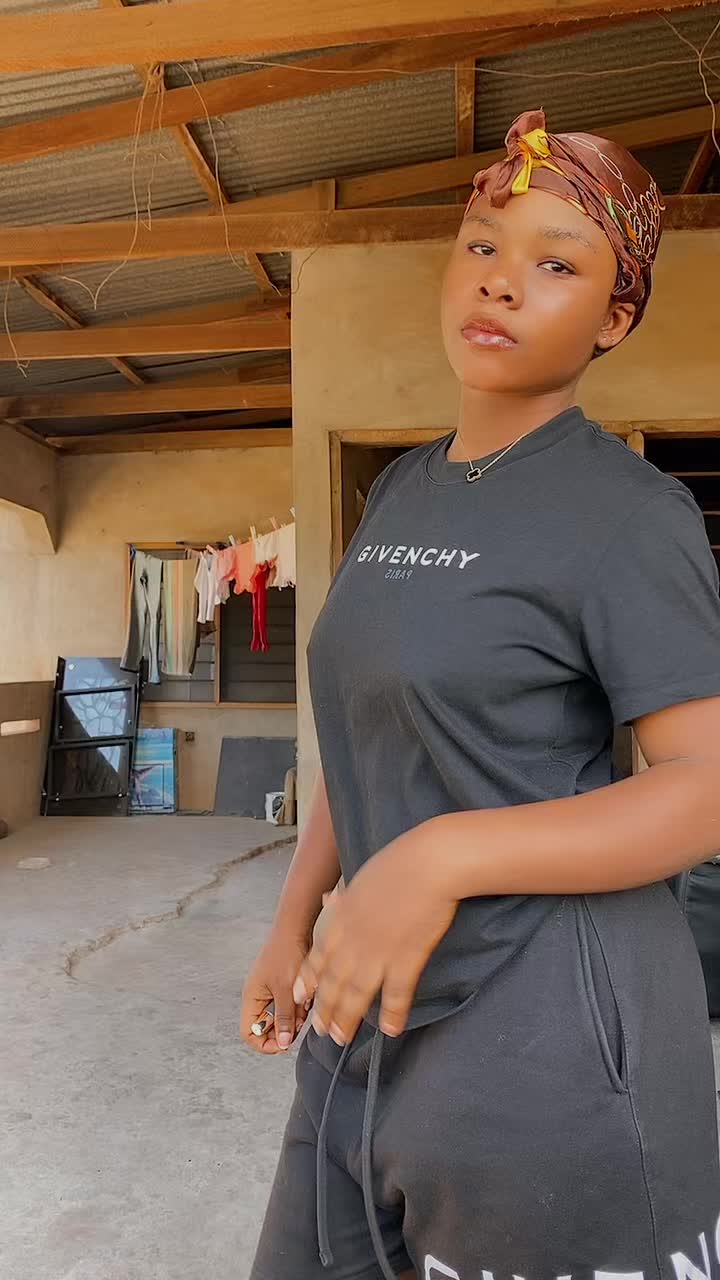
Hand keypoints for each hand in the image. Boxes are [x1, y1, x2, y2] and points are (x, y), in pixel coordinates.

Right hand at [240, 926, 311, 1054]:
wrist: (298, 928)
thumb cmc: (286, 953)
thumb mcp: (286, 990)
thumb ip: (284, 1018)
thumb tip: (282, 1044)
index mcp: (252, 998)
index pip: (249, 1032)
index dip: (264, 1043)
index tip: (283, 1045)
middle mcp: (259, 996)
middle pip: (267, 1027)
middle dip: (285, 1028)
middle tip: (298, 1021)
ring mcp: (272, 991)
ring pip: (283, 1017)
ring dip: (295, 1015)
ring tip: (304, 1003)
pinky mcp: (285, 986)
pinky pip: (292, 1005)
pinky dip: (301, 1005)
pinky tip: (308, 995)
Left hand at [293, 827, 457, 1043]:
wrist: (426, 865)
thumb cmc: (397, 863)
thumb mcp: (359, 879)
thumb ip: (345, 899)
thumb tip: (331, 901)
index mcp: (341, 920)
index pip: (318, 958)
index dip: (308, 981)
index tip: (300, 997)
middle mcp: (352, 942)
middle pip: (333, 983)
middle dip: (326, 1009)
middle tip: (322, 1031)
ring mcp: (378, 954)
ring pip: (357, 995)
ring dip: (348, 1018)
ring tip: (341, 1038)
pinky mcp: (406, 960)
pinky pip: (396, 995)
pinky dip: (392, 1014)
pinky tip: (390, 1030)